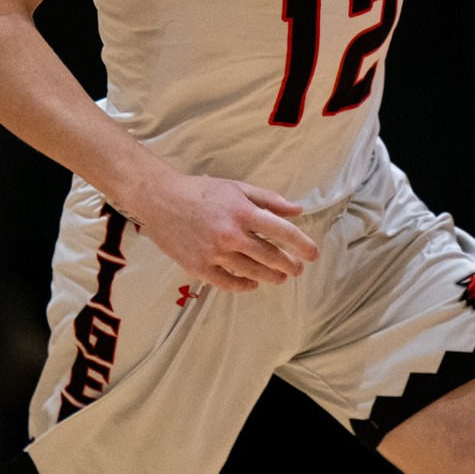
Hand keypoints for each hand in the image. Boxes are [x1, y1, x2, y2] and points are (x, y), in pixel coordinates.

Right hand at [121, 173, 321, 292]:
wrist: (160, 200)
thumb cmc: (202, 191)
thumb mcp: (237, 188)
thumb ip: (268, 200)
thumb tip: (297, 210)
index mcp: (242, 212)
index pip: (282, 232)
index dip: (301, 244)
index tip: (313, 254)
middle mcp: (231, 234)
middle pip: (270, 256)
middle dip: (289, 265)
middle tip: (297, 269)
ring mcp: (214, 253)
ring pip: (252, 272)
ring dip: (270, 277)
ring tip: (280, 278)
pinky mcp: (198, 267)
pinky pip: (228, 283)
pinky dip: (244, 285)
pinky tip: (253, 284)